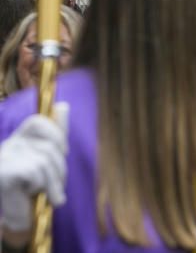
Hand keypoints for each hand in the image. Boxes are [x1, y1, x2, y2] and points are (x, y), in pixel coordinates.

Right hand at [0, 104, 68, 233]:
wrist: (14, 216)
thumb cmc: (32, 187)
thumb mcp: (47, 158)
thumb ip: (55, 133)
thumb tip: (63, 105)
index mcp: (19, 138)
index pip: (38, 121)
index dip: (56, 135)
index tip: (63, 152)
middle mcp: (10, 144)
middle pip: (49, 146)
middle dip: (60, 168)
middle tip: (56, 185)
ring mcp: (5, 157)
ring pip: (45, 161)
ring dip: (53, 181)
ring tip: (50, 194)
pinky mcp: (5, 171)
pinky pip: (36, 172)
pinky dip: (40, 186)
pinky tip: (29, 192)